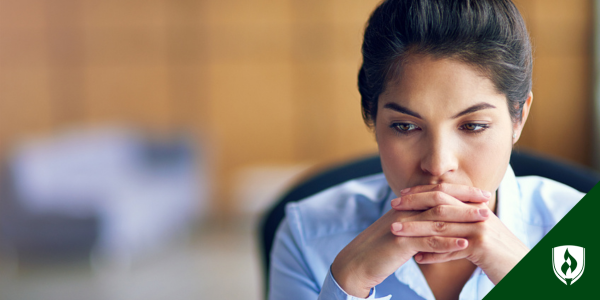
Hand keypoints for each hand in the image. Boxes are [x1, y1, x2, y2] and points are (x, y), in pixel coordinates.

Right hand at [330, 185, 489, 297]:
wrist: (357, 262)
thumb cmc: (380, 249)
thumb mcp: (401, 231)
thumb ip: (418, 223)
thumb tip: (438, 220)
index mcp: (406, 206)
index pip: (437, 192)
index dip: (460, 191)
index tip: (481, 193)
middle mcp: (405, 211)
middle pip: (440, 200)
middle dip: (466, 199)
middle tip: (488, 200)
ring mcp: (403, 226)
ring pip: (438, 218)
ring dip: (463, 218)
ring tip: (485, 220)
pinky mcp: (401, 243)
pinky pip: (428, 241)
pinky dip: (448, 242)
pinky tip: (465, 244)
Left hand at [390, 183, 529, 283]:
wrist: (527, 271)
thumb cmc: (500, 256)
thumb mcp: (480, 238)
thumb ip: (459, 229)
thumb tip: (434, 232)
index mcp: (476, 208)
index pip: (445, 193)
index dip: (422, 192)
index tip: (402, 194)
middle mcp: (478, 214)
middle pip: (440, 204)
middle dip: (414, 204)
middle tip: (393, 205)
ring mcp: (481, 229)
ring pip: (441, 226)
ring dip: (415, 229)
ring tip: (395, 231)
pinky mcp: (483, 247)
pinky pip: (451, 249)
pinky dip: (433, 254)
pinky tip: (417, 258)